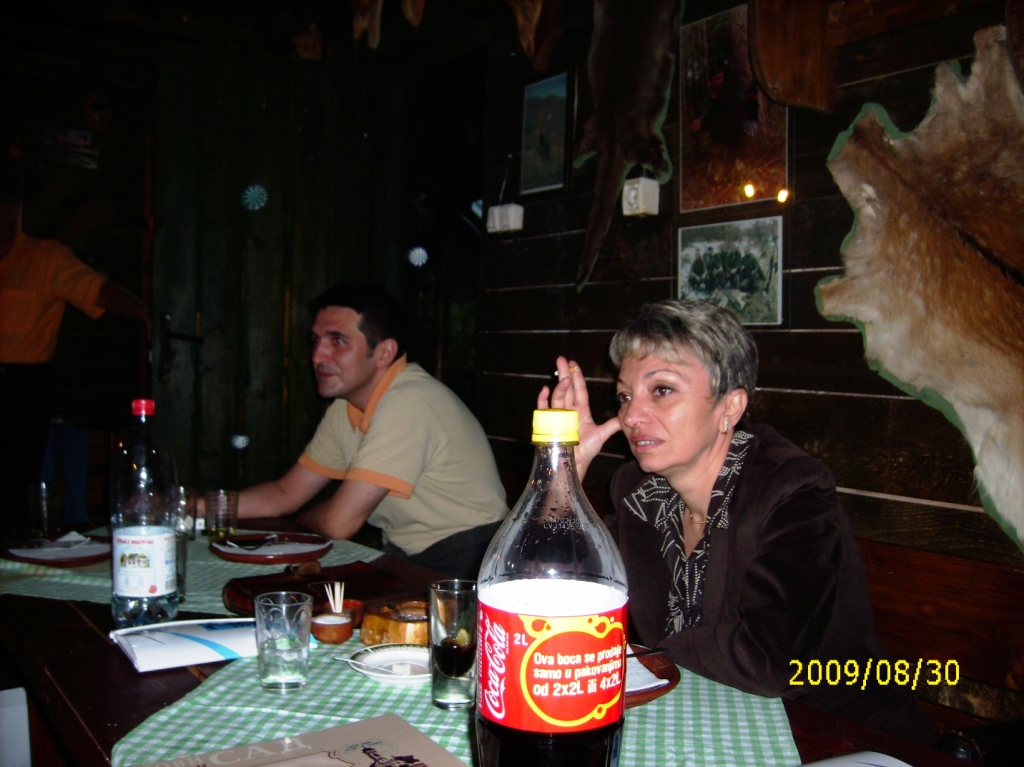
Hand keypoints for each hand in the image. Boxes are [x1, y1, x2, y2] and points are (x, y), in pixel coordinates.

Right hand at [536, 356, 620, 479]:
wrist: (573, 466)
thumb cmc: (585, 452)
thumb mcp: (601, 435)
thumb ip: (611, 425)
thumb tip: (625, 416)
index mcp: (581, 411)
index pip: (579, 391)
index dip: (577, 377)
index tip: (574, 363)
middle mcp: (569, 411)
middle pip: (566, 389)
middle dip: (564, 373)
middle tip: (561, 359)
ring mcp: (558, 417)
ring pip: (557, 397)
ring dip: (560, 387)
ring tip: (563, 377)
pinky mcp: (548, 425)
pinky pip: (543, 410)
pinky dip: (543, 400)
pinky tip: (545, 390)